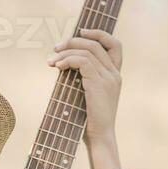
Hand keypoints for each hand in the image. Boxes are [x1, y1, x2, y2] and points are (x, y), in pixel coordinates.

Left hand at [46, 27, 122, 142]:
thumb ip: (85, 79)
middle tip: (55, 48)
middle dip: (73, 41)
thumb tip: (64, 64)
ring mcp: (108, 78)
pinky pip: (82, 62)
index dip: (99, 34)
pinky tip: (57, 67)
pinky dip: (68, 61)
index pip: (115, 45)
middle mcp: (114, 74)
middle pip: (96, 44)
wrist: (99, 137)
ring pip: (87, 51)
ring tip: (51, 61)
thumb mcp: (89, 95)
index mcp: (115, 75)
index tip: (81, 31)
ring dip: (66, 52)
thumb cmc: (90, 120)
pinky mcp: (98, 84)